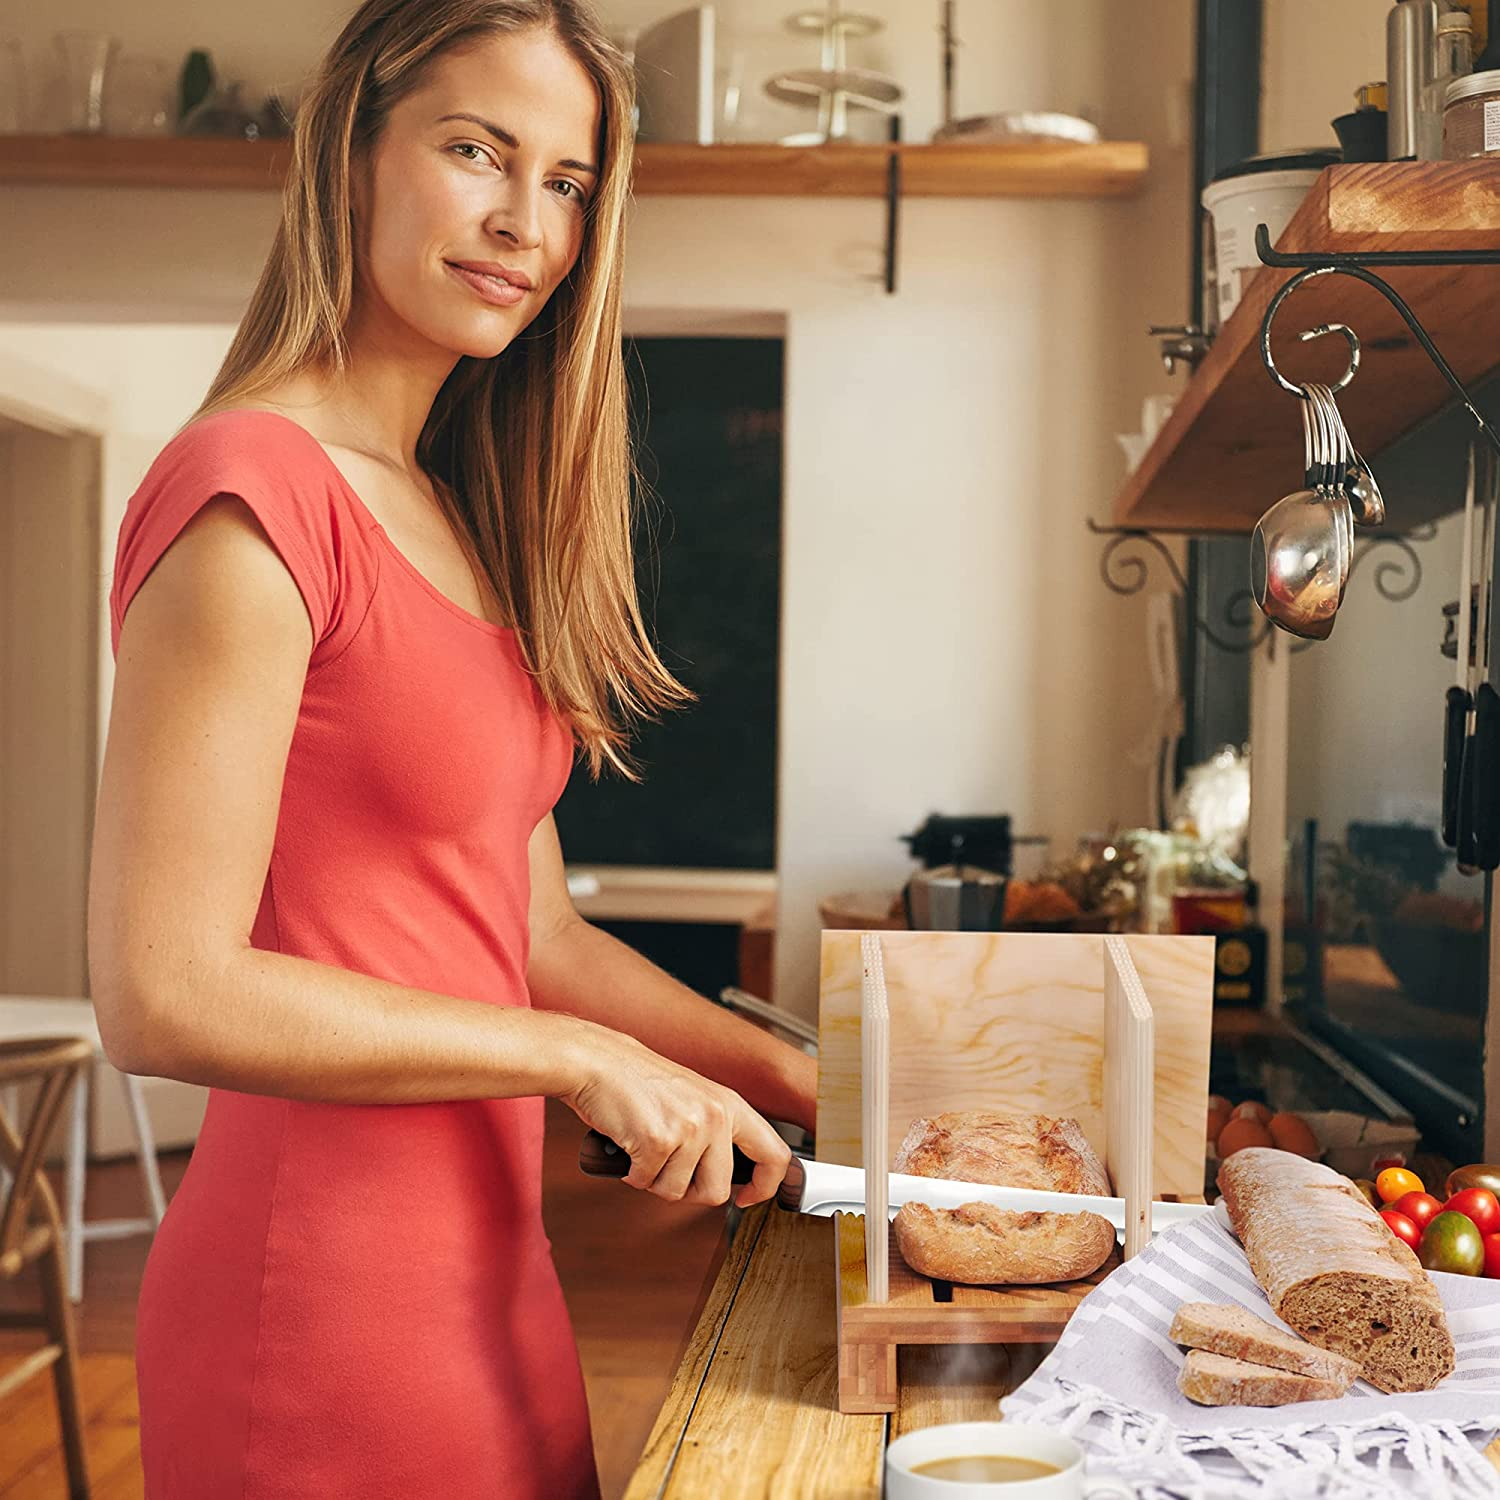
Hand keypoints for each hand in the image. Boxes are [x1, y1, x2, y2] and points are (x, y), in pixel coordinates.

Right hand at [557, 1022, 790, 1208]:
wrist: (596, 1061)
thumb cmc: (636, 1081)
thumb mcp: (692, 1097)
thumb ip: (715, 1131)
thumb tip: (728, 1178)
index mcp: (730, 1104)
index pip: (775, 1155)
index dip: (764, 1187)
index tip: (747, 1196)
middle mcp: (716, 1115)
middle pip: (717, 1191)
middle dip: (688, 1190)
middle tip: (668, 1168)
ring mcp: (689, 1128)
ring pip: (677, 1192)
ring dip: (654, 1179)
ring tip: (644, 1146)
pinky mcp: (658, 1140)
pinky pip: (646, 1183)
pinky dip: (632, 1172)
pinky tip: (628, 1144)